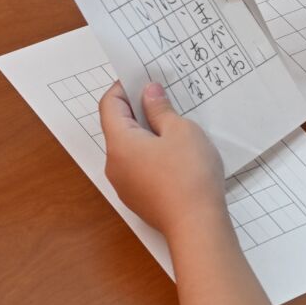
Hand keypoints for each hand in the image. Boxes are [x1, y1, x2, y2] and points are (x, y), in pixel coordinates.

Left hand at [100, 82, 225, 240]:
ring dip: (147, 134)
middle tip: (164, 99)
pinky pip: (139, 168)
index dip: (123, 88)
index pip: (109, 105)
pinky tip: (176, 156)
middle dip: (138, 110)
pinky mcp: (138, 199)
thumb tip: (149, 93)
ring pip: (130, 149)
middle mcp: (114, 164)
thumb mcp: (181, 131)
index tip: (144, 79)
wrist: (196, 224)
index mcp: (120, 143)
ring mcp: (125, 185)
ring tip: (175, 128)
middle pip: (118, 128)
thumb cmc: (189, 174)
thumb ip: (161, 109)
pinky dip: (151, 155)